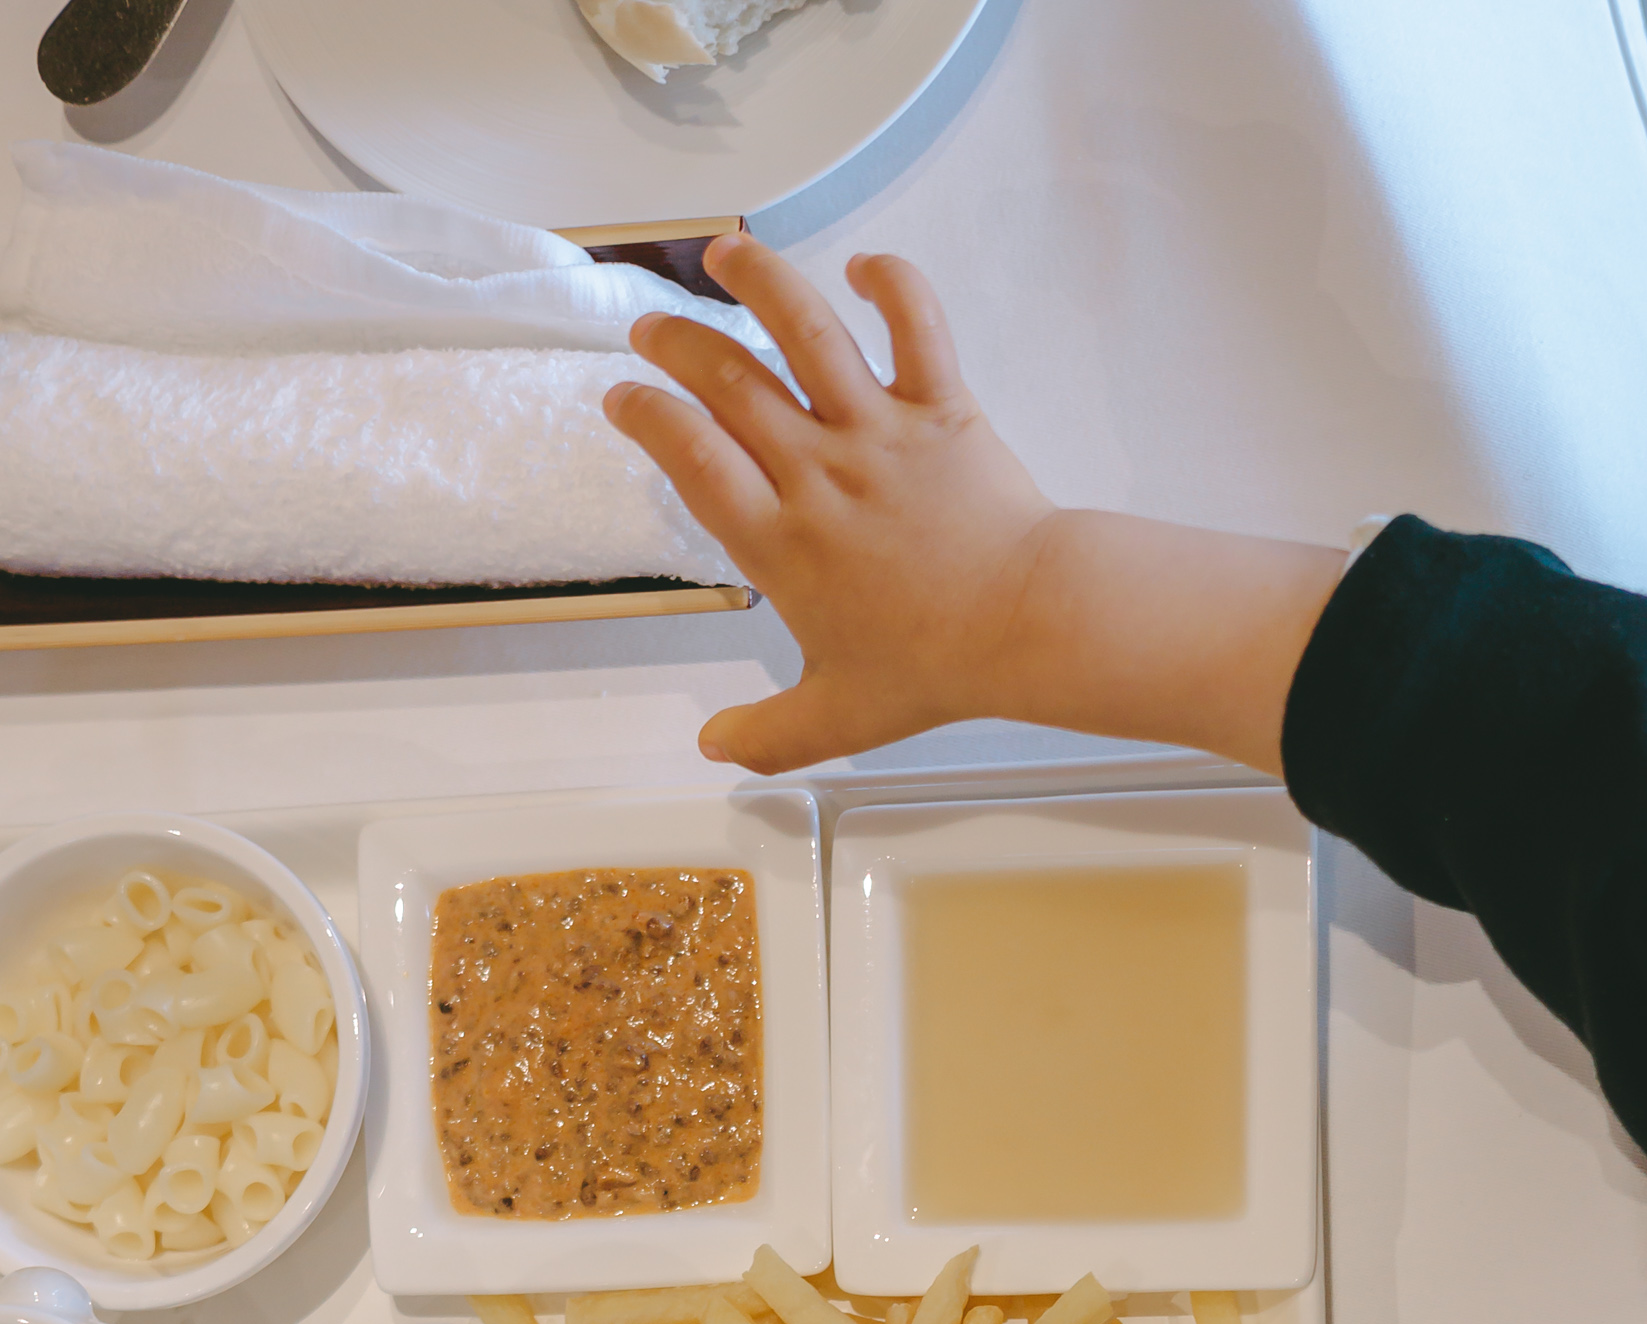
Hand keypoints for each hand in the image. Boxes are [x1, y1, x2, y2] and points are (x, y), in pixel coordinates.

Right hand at [605, 237, 1061, 773]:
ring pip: (805, 331)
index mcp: (781, 542)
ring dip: (760, 281)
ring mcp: (876, 432)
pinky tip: (867, 266)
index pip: (692, 461)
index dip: (649, 420)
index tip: (624, 399)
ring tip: (727, 252)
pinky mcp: (939, 407)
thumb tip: (715, 748)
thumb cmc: (933, 668)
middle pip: (728, 383)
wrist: (1023, 625)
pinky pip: (915, 325)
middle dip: (678, 345)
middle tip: (653, 330)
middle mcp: (816, 473)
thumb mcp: (835, 718)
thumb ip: (767, 731)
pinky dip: (893, 284)